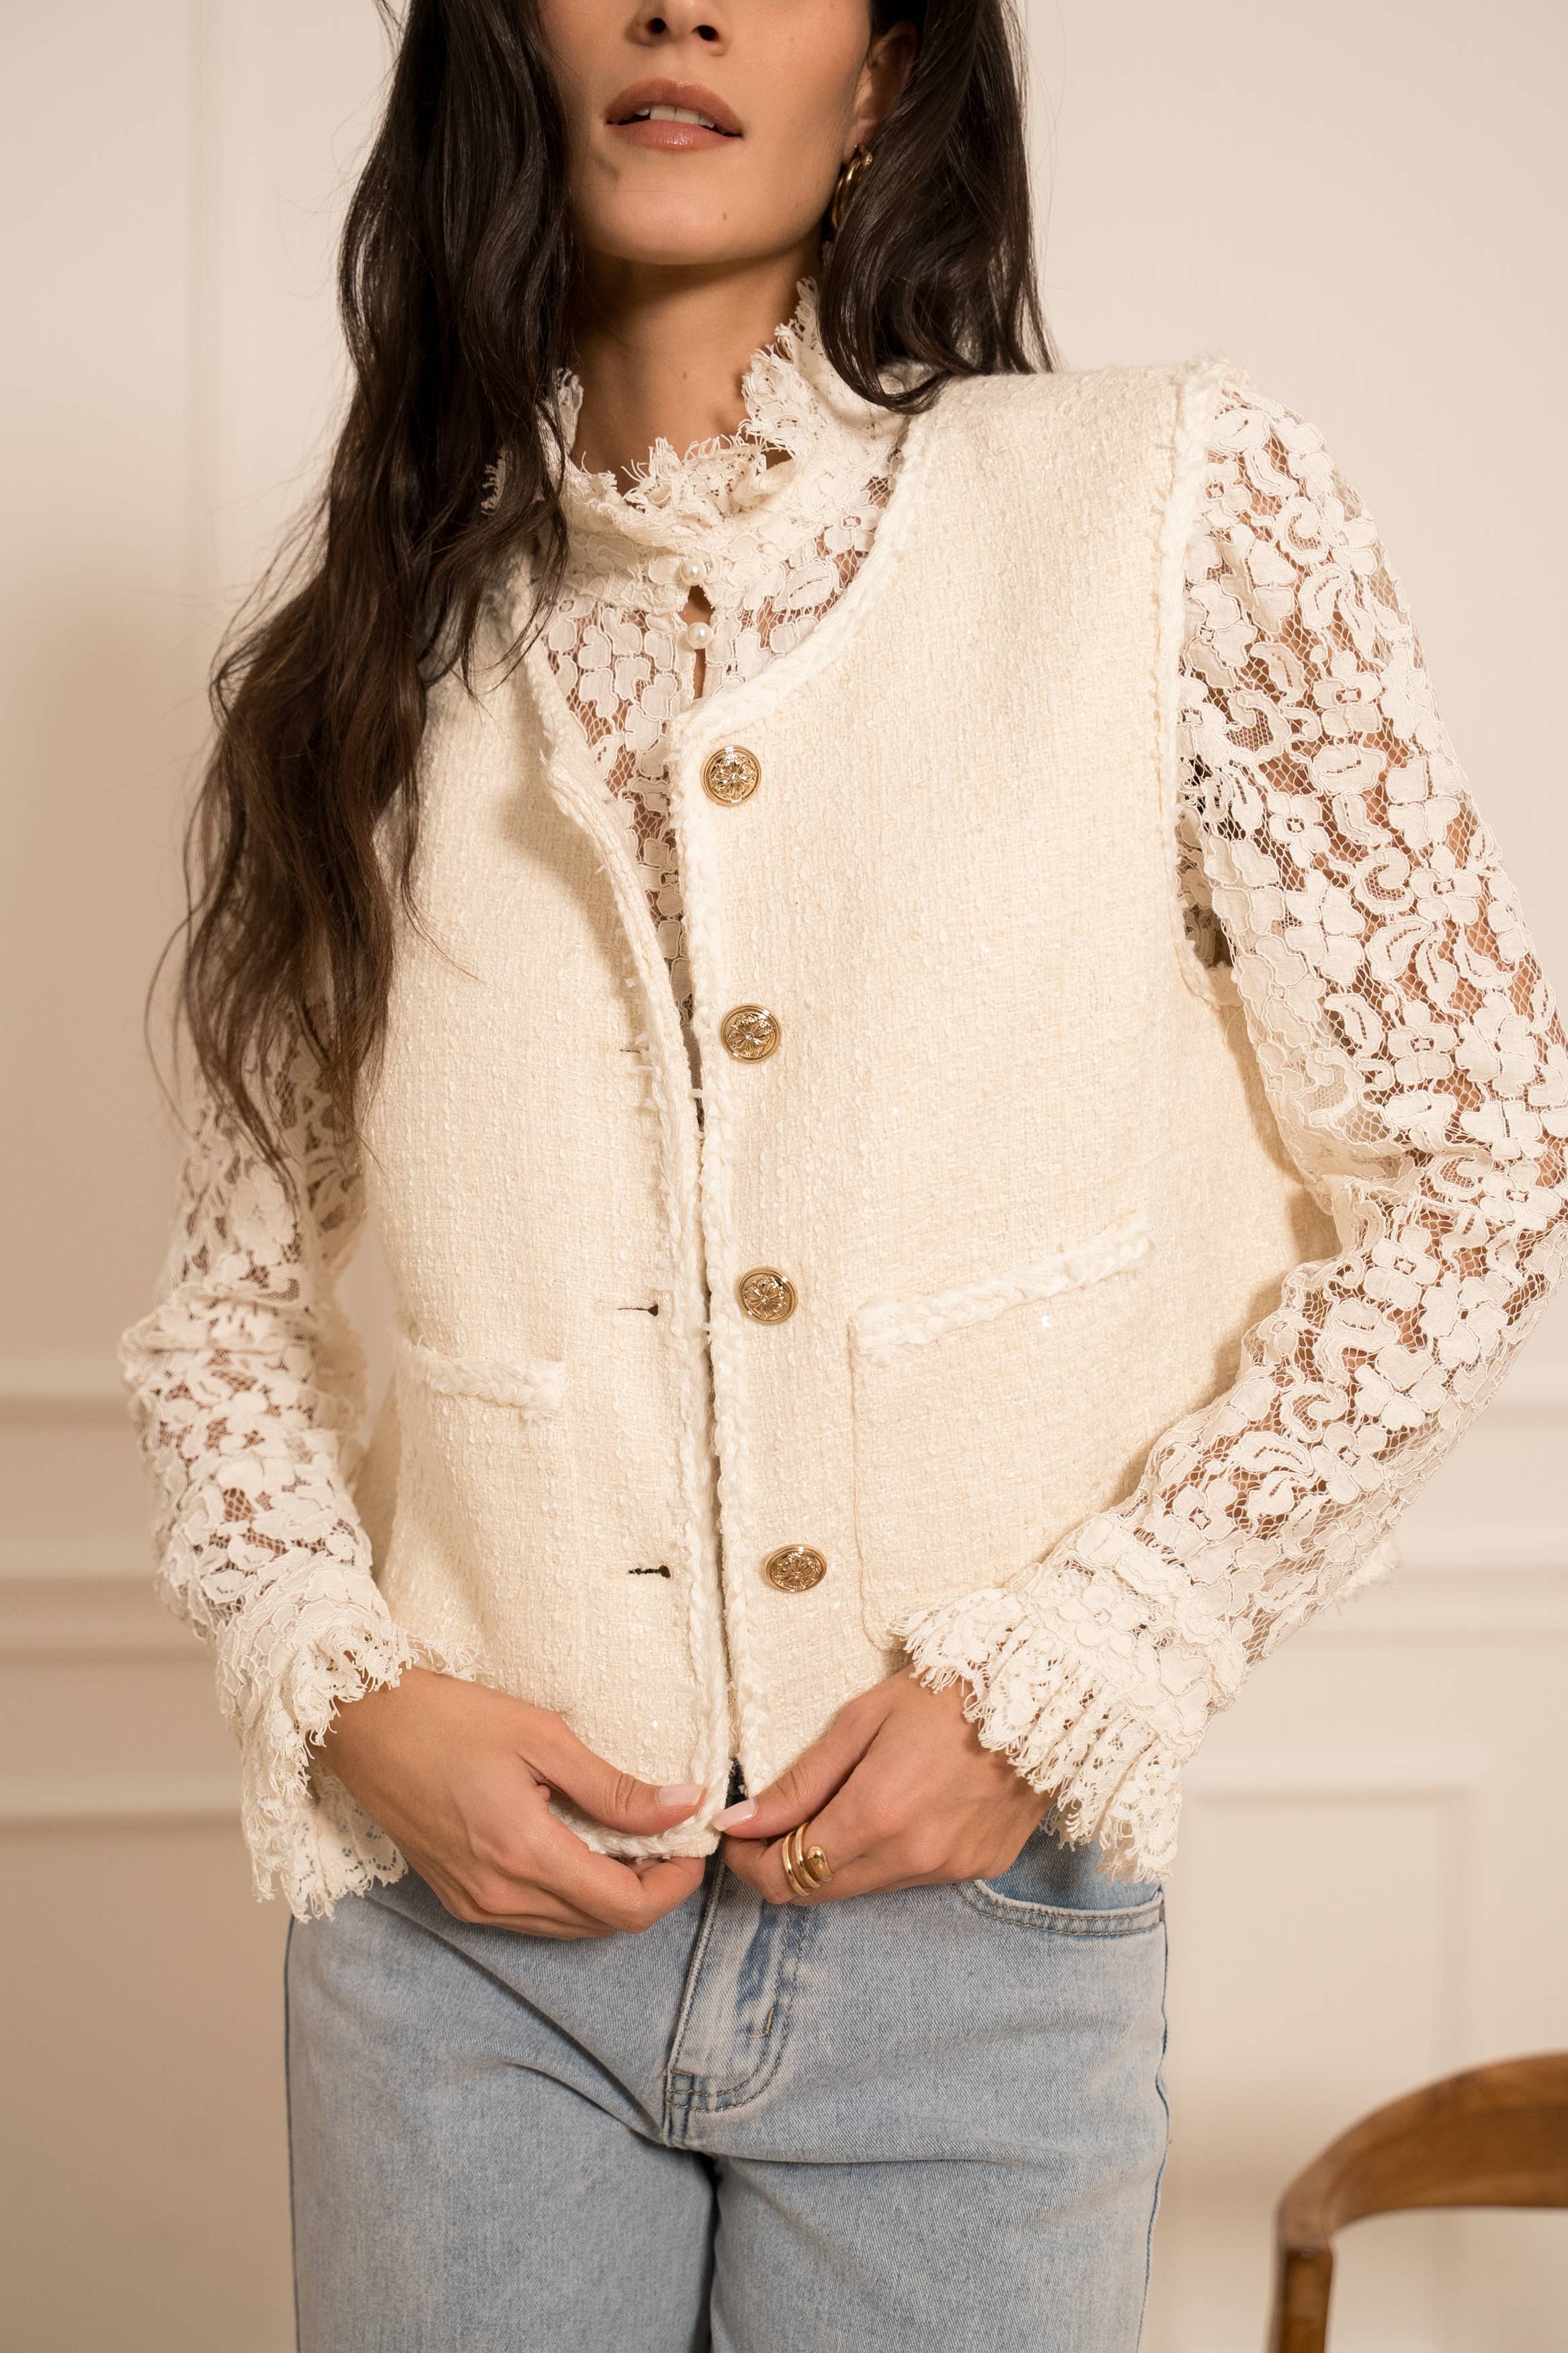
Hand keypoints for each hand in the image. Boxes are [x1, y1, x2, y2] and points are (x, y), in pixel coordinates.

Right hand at [317, 1667, 707, 1937]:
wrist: (364, 1727)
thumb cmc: (449, 1718)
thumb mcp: (543, 1737)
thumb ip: (615, 1786)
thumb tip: (684, 1805)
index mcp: (524, 1854)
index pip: (626, 1908)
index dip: (674, 1885)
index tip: (691, 1842)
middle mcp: (499, 1895)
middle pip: (605, 1924)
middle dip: (650, 1887)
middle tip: (668, 1834)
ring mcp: (476, 1905)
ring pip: (573, 1927)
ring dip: (612, 1894)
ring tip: (631, 1839)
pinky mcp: (461, 1901)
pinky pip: (537, 1920)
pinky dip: (573, 1895)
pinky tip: (582, 1848)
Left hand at [717, 1667, 1051, 1904]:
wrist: (1047, 1692)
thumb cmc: (947, 1691)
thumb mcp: (861, 1719)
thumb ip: (799, 1782)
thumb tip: (739, 1823)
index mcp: (876, 1815)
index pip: (785, 1877)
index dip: (749, 1863)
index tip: (739, 1834)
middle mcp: (912, 1857)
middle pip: (819, 1891)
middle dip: (786, 1861)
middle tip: (779, 1818)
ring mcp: (949, 1869)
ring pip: (865, 1885)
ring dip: (839, 1857)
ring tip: (848, 1798)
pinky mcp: (978, 1868)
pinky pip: (912, 1876)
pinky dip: (890, 1852)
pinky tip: (905, 1804)